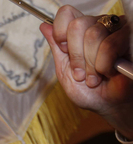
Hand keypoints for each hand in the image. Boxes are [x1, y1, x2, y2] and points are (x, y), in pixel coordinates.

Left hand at [41, 5, 132, 137]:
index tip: (64, 51)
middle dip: (76, 56)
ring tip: (95, 76)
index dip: (61, 33)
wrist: (107, 105)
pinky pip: (109, 45)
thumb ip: (55, 47)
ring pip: (93, 35)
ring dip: (90, 64)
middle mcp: (98, 25)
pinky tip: (108, 72)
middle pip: (77, 25)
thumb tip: (44, 25)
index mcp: (80, 31)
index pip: (66, 13)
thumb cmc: (87, 90)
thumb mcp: (64, 70)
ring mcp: (115, 29)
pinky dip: (104, 65)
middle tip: (81, 72)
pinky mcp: (128, 37)